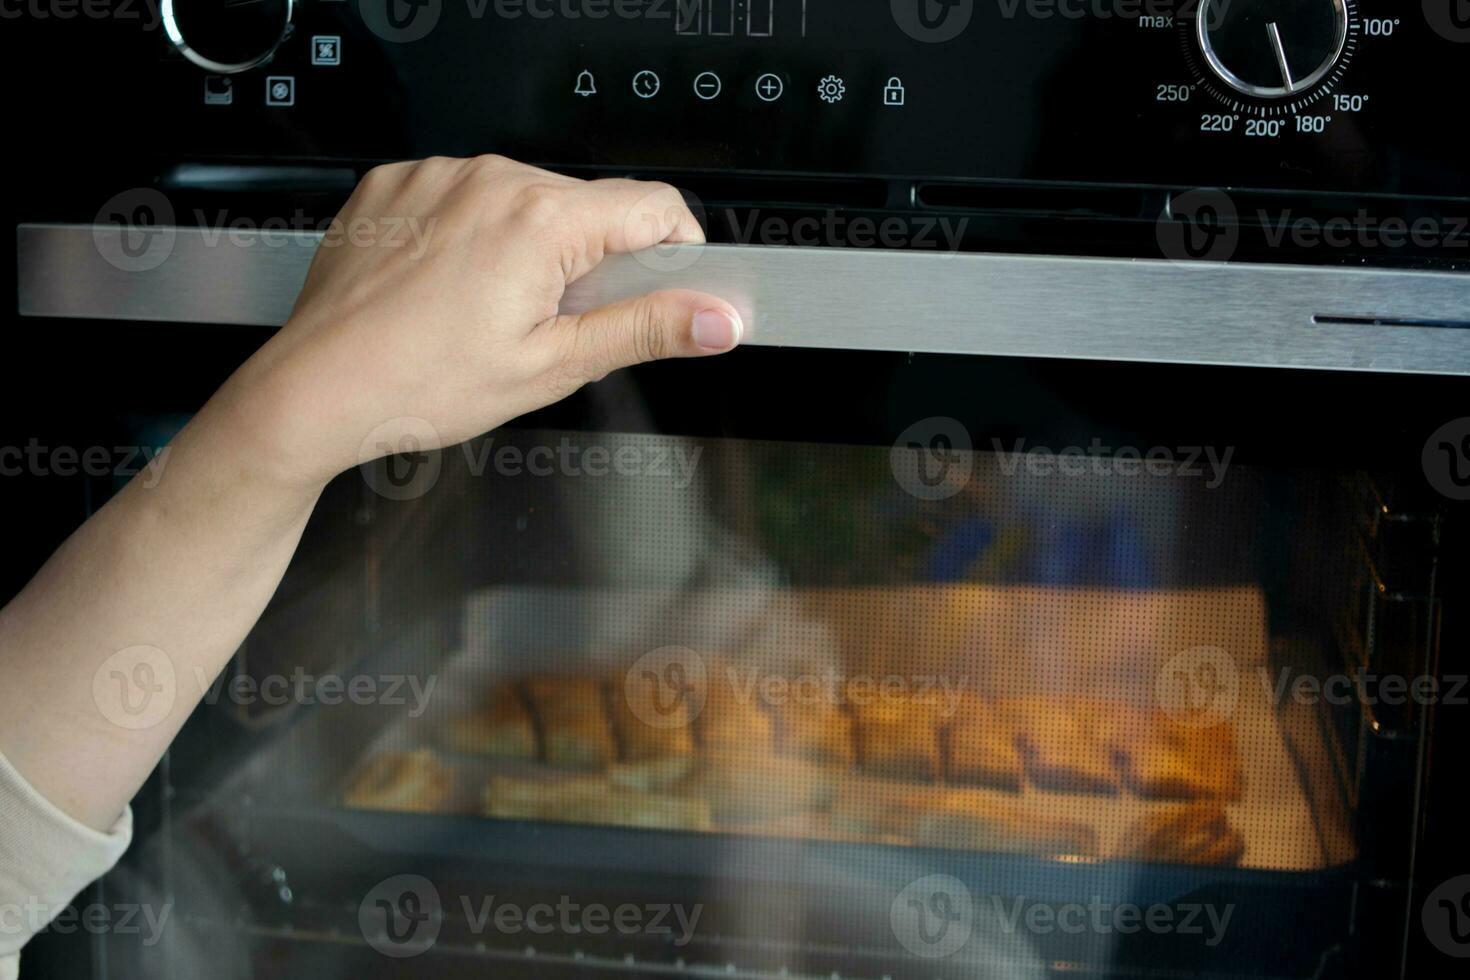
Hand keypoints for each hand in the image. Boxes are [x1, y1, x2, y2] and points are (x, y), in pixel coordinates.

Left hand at [220, 154, 740, 489]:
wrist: (315, 388)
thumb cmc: (418, 385)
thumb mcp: (550, 367)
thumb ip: (644, 331)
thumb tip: (718, 319)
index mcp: (541, 220)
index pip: (655, 207)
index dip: (674, 253)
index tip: (663, 290)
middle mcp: (491, 179)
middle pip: (586, 205)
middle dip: (588, 259)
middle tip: (549, 325)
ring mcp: (438, 174)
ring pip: (524, 200)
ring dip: (527, 245)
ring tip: (485, 310)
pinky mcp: (397, 182)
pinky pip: (464, 194)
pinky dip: (470, 233)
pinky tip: (447, 287)